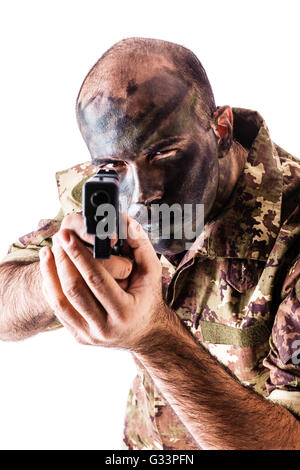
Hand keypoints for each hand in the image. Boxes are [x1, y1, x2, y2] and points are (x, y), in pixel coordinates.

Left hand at [39, 216, 165, 348]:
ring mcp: (89, 335)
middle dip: (63, 260)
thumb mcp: (151, 273)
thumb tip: (125, 221)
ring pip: (60, 301)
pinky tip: (49, 269)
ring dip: (51, 273)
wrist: (144, 334)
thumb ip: (140, 245)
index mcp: (125, 312)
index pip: (97, 279)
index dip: (80, 255)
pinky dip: (51, 287)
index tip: (67, 236)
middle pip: (74, 290)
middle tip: (58, 238)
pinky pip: (58, 310)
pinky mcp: (79, 336)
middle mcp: (105, 328)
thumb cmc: (147, 298)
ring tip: (48, 251)